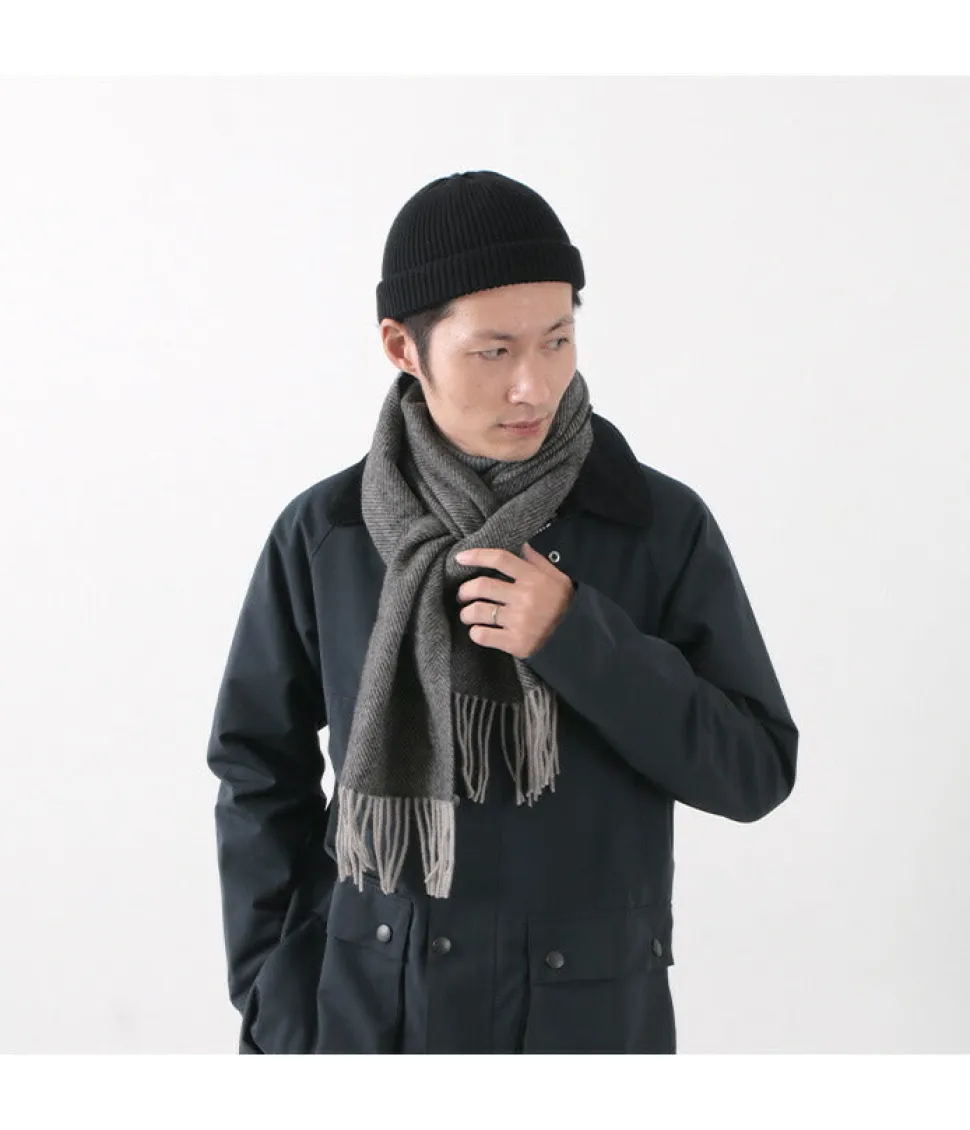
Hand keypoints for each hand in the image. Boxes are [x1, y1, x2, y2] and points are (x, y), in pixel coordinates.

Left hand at [454, 542, 574, 658]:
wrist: (575, 636)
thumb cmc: (563, 604)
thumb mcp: (558, 577)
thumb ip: (539, 561)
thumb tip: (524, 545)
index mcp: (533, 578)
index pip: (500, 559)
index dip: (476, 556)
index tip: (460, 558)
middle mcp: (525, 597)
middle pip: (482, 586)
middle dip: (465, 590)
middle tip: (463, 594)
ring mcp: (519, 620)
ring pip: (478, 612)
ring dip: (467, 613)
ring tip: (468, 614)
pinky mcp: (516, 642)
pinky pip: (482, 635)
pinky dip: (476, 633)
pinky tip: (479, 631)